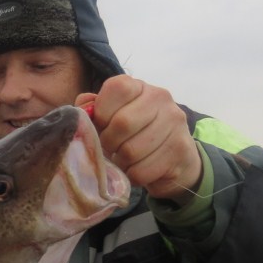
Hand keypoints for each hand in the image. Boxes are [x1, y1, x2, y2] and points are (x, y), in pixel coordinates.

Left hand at [76, 75, 202, 203]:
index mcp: (140, 87)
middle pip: (122, 123)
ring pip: (131, 151)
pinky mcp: (180, 149)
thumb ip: (93, 110)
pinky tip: (137, 170)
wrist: (176, 160)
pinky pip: (142, 170)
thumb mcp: (112, 118)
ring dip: (121, 162)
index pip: (117, 88)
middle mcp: (161, 98)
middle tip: (110, 149)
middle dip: (108, 143)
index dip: (102, 112)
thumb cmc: (135, 136)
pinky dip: (133, 176)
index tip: (101, 127)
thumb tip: (82, 111)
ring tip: (124, 160)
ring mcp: (175, 123)